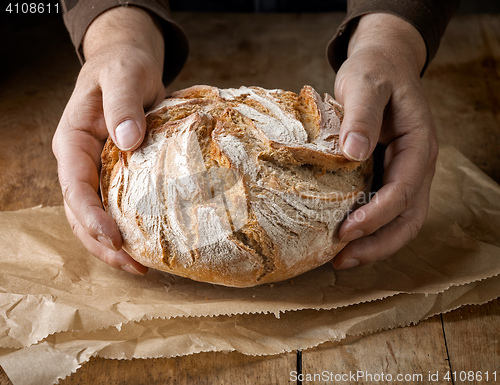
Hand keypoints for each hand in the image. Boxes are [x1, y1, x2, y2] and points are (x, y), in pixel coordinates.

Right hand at [52, 6, 166, 273]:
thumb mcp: (124, 75)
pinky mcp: (117, 174)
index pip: (74, 185)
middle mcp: (81, 162)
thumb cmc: (124, 66)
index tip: (114, 237)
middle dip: (102, 242)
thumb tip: (126, 140)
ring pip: (95, 216)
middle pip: (80, 212)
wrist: (129, 64)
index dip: (90, 215)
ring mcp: (98, 171)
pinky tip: (148, 244)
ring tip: (141, 266)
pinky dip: (128, 228)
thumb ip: (123, 104)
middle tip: (134, 265)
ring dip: (113, 244)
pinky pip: (117, 206)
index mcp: (73, 141)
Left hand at [331, 13, 438, 268]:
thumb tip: (353, 151)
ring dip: (374, 244)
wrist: (383, 65)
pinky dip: (368, 228)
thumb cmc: (374, 72)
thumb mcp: (366, 84)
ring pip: (400, 220)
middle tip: (341, 260)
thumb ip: (362, 114)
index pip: (403, 190)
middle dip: (377, 243)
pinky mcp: (389, 174)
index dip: (376, 215)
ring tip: (340, 258)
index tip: (344, 231)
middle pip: (408, 217)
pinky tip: (343, 236)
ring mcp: (405, 172)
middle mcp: (417, 164)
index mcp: (418, 144)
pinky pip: (386, 209)